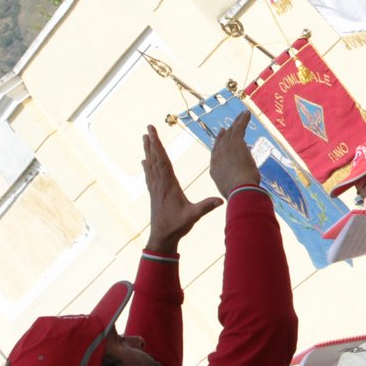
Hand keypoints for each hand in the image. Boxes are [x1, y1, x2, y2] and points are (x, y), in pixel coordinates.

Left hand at [142, 126, 222, 252]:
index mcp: (169, 185)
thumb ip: (206, 206)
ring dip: (148, 151)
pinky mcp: (154, 193)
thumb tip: (221, 199)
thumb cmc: (177, 226)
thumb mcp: (194, 216)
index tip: (154, 133)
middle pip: (155, 158)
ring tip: (145, 138)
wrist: (161, 238)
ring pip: (151, 165)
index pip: (163, 161)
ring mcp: (156, 188)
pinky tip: (144, 161)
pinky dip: (147, 166)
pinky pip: (150, 175)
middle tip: (148, 128)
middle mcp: (160, 183)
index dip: (158, 146)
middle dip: (152, 143)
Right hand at [209, 110, 261, 197]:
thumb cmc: (238, 194)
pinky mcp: (236, 142)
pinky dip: (243, 119)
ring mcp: (226, 148)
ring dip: (237, 122)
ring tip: (242, 115)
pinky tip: (247, 113)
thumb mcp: (232, 189)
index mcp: (214, 168)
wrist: (239, 189)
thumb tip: (240, 184)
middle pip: (223, 140)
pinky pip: (239, 127)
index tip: (221, 134)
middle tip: (231, 124)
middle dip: (227, 131)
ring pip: (231, 132)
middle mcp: (218, 155)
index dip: (219, 142)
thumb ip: (234, 183)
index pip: (216, 151)